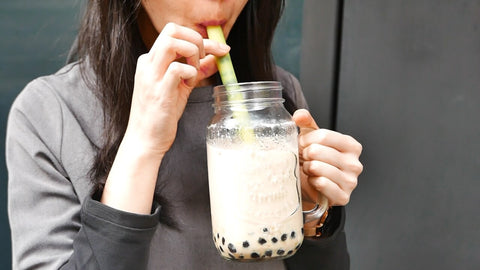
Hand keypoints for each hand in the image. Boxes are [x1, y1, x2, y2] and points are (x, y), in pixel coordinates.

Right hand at [124, 22, 229, 157]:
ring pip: (172, 42)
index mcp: (151, 61)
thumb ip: (197, 71)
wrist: (146, 140)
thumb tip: (216, 58)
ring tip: (195, 72)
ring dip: (192, 53)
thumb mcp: (181, 88)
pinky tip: (190, 85)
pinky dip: (191, 73)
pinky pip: (177, 69)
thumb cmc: (161, 115)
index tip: (220, 48)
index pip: (174, 33)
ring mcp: (151, 76)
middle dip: (196, 39)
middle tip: (205, 58)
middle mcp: (148, 64)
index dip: (200, 37)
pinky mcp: (159, 91)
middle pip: (171, 30)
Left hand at [292, 109, 362, 207]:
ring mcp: (351, 181)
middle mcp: (355, 163)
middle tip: (305, 159)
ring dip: (307, 168)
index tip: (302, 145)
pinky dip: (312, 181)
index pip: (323, 135)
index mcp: (352, 145)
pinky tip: (313, 180)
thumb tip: (299, 115)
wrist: (312, 186)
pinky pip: (321, 184)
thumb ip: (306, 122)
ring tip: (309, 169)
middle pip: (318, 151)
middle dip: (305, 155)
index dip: (306, 140)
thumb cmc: (314, 160)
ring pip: (317, 167)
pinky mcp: (343, 196)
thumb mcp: (312, 137)